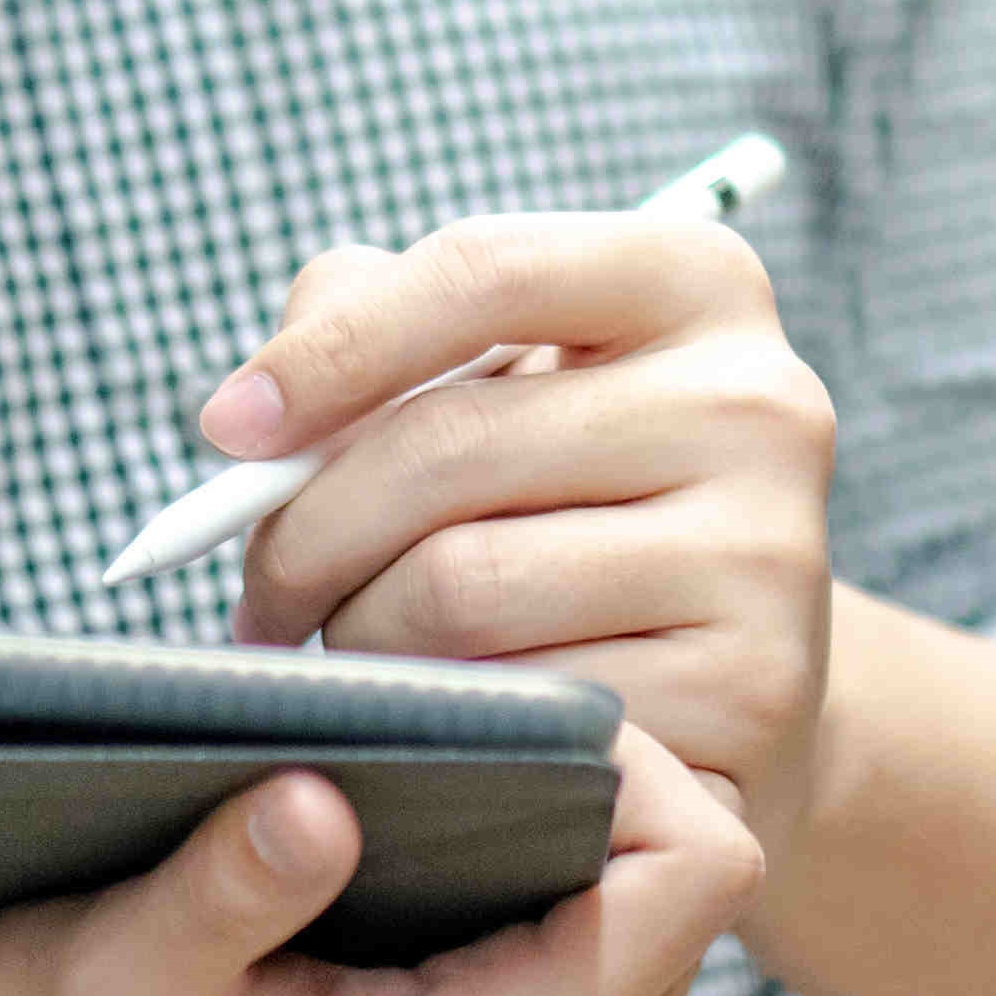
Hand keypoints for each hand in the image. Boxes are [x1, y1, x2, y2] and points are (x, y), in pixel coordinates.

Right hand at [0, 737, 758, 995]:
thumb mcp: (109, 964)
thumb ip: (225, 887)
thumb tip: (316, 803)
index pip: (694, 880)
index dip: (638, 763)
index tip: (512, 700)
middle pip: (697, 897)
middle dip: (619, 790)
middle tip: (483, 713)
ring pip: (662, 927)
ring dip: (592, 838)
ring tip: (463, 767)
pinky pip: (604, 966)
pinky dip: (558, 888)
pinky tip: (452, 836)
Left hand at [212, 213, 842, 850]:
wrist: (742, 670)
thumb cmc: (580, 500)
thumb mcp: (511, 380)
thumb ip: (378, 327)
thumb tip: (253, 407)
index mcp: (699, 283)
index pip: (484, 272)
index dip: (331, 349)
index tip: (226, 427)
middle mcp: (761, 402)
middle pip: (449, 445)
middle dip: (305, 531)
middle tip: (259, 594)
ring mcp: (769, 552)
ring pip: (463, 588)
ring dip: (358, 636)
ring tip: (350, 653)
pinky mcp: (751, 692)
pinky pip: (518, 708)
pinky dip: (446, 723)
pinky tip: (442, 722)